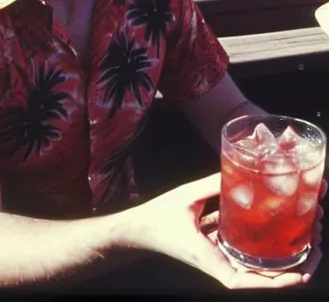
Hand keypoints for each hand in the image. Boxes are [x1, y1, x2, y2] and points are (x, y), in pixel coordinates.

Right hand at [128, 172, 321, 288]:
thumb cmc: (159, 219)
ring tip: (307, 230)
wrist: (140, 229)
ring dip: (284, 251)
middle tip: (315, 237)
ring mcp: (221, 257)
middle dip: (293, 262)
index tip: (301, 273)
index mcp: (210, 259)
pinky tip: (280, 224)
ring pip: (259, 262)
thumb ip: (211, 184)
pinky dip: (267, 243)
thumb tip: (238, 167)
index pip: (245, 282)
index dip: (276, 282)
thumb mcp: (186, 197)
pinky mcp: (219, 248)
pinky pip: (248, 250)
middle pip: (262, 274)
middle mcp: (220, 263)